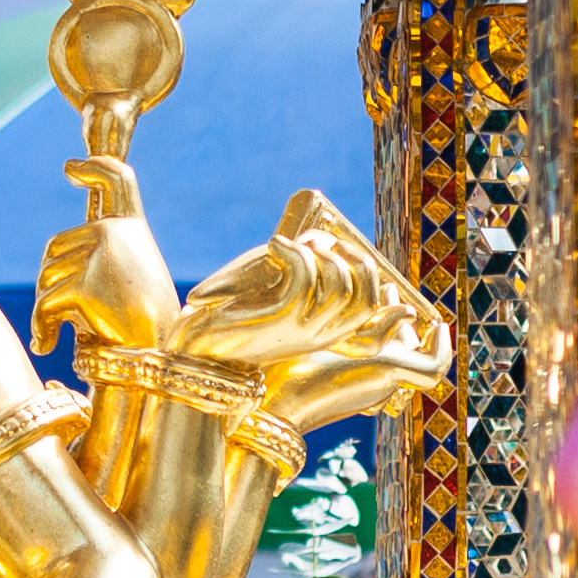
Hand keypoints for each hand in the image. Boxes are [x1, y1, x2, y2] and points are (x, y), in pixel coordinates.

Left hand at [33, 157, 179, 362]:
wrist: (158, 358)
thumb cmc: (146, 330)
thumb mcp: (131, 282)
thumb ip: (100, 262)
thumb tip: (50, 269)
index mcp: (133, 230)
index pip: (117, 181)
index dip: (95, 168)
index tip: (71, 167)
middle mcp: (116, 233)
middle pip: (56, 248)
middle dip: (50, 283)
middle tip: (56, 317)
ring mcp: (100, 254)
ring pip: (46, 276)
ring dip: (45, 309)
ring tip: (56, 332)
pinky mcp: (84, 283)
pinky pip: (45, 303)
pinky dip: (41, 327)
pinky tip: (47, 346)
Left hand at [171, 202, 453, 425]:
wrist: (196, 346)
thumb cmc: (236, 312)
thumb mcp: (278, 291)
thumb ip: (305, 271)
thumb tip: (321, 232)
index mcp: (327, 333)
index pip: (376, 317)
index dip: (382, 288)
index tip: (376, 268)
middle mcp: (321, 335)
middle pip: (367, 297)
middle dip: (353, 258)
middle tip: (322, 240)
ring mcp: (302, 329)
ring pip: (341, 284)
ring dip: (320, 252)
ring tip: (294, 244)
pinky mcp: (278, 318)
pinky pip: (305, 277)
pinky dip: (294, 252)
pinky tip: (274, 246)